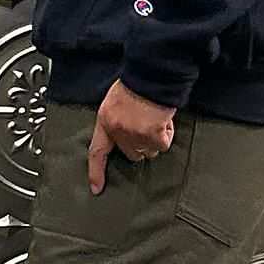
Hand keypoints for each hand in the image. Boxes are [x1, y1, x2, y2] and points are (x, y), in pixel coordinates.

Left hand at [88, 80, 176, 194]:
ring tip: (154, 117)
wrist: (152, 74)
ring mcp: (136, 135)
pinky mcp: (153, 135)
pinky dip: (166, 133)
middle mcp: (119, 131)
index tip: (96, 188)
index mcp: (105, 121)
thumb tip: (124, 137)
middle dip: (141, 144)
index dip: (96, 171)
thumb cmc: (137, 84)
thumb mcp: (116, 102)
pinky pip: (163, 144)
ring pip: (149, 151)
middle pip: (132, 154)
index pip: (97, 151)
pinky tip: (163, 118)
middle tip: (146, 123)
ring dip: (155, 138)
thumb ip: (116, 121)